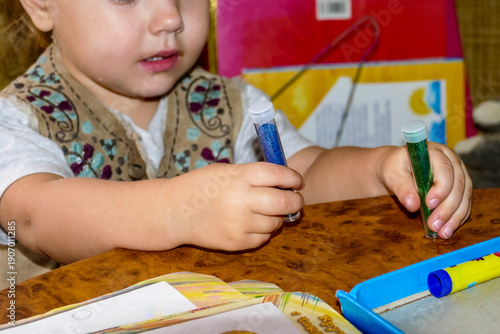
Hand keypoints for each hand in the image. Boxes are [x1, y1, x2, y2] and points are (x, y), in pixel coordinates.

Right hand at [159, 162, 304, 250]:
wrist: (175, 211)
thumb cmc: (202, 186)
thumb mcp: (227, 171)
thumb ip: (254, 176)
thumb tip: (286, 183)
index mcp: (239, 176)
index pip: (278, 175)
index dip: (293, 178)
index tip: (298, 182)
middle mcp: (241, 199)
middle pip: (284, 202)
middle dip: (295, 201)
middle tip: (295, 200)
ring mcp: (238, 223)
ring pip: (276, 222)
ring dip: (277, 217)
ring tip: (265, 211)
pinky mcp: (235, 242)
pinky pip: (263, 238)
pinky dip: (263, 231)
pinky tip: (250, 223)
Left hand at [378, 143, 471, 238]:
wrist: (397, 169)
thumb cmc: (394, 167)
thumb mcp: (392, 174)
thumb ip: (402, 187)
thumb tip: (413, 205)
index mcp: (435, 152)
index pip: (445, 168)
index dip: (441, 187)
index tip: (429, 204)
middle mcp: (452, 161)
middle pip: (458, 184)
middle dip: (448, 207)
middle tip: (434, 224)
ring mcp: (458, 174)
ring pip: (464, 196)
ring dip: (454, 216)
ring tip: (442, 232)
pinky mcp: (460, 188)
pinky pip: (464, 204)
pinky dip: (457, 218)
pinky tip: (448, 229)